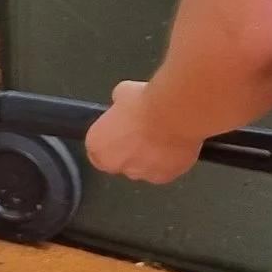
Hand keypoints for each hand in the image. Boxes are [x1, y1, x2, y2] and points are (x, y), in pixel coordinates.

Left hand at [86, 81, 202, 183]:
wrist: (173, 114)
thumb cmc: (146, 104)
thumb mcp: (122, 93)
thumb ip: (118, 105)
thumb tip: (123, 102)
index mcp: (97, 146)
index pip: (97, 152)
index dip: (111, 141)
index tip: (120, 133)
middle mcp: (115, 164)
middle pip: (119, 162)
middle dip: (130, 150)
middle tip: (141, 132)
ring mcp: (140, 173)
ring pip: (142, 167)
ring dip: (149, 156)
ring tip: (159, 136)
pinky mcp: (164, 178)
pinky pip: (163, 170)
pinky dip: (168, 160)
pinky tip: (172, 143)